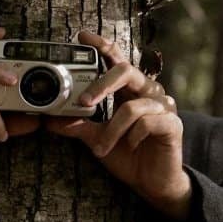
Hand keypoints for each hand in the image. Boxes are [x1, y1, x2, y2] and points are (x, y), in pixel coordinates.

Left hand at [46, 31, 190, 220]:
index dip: (102, 46)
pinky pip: (147, 122)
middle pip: (126, 71)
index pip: (117, 60)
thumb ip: (77, 126)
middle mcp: (148, 92)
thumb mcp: (96, 139)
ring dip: (112, 131)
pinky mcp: (172, 124)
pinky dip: (132, 136)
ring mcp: (163, 107)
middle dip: (102, 85)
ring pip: (132, 107)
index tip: (82, 37)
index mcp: (129, 91)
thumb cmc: (127, 156)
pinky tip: (130, 146)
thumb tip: (49, 118)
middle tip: (83, 103)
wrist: (152, 184)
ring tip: (101, 149)